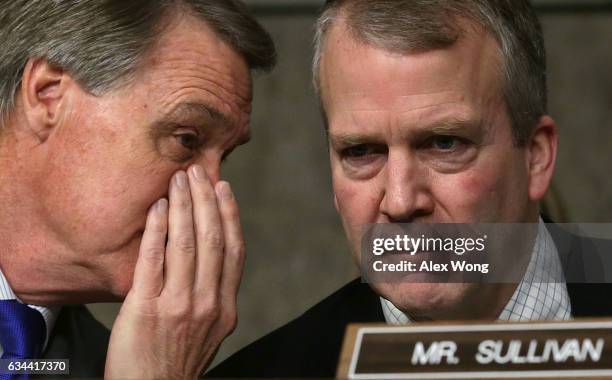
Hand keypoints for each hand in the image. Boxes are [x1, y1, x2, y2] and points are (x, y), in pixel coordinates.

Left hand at [105, 165, 244, 378]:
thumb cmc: (176, 360)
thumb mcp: (209, 330)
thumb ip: (213, 295)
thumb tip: (210, 257)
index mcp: (225, 307)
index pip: (234, 251)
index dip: (230, 215)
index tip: (224, 189)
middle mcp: (207, 303)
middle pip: (212, 240)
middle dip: (206, 200)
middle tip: (198, 172)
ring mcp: (178, 305)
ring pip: (186, 244)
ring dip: (183, 206)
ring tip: (179, 180)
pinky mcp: (146, 308)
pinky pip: (153, 260)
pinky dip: (158, 230)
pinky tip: (158, 208)